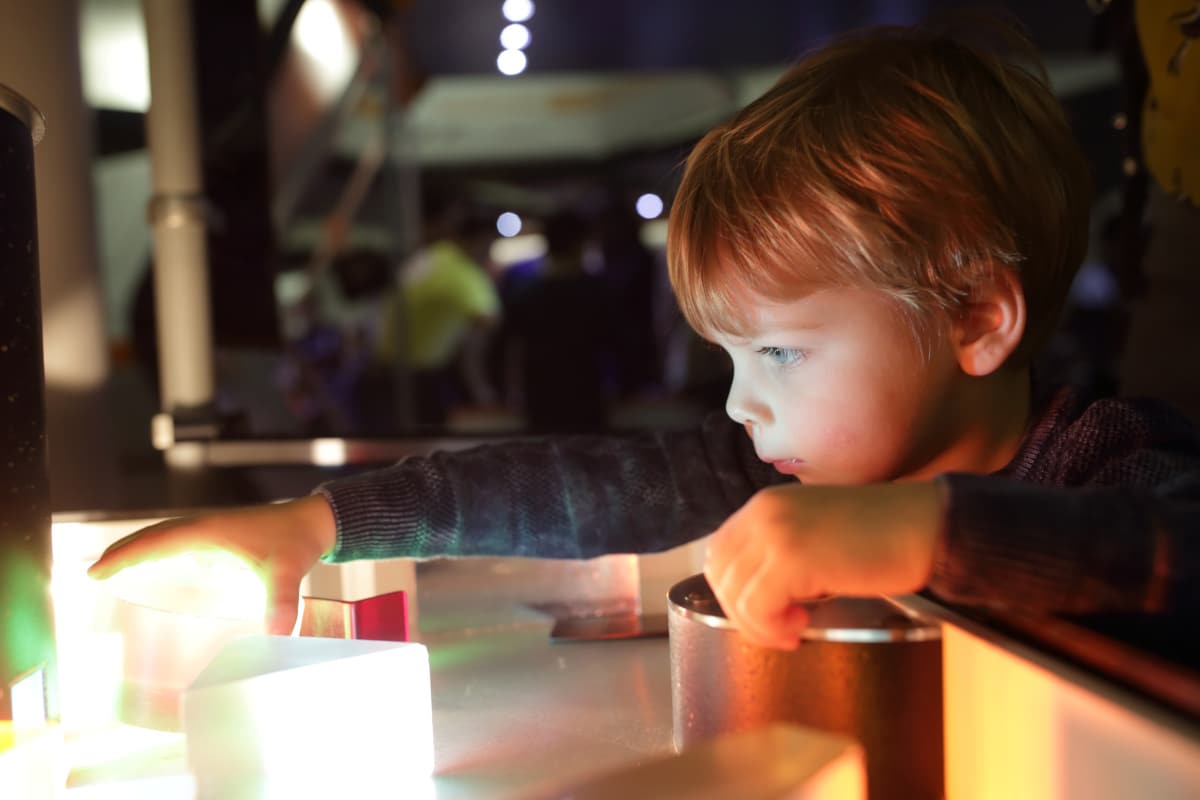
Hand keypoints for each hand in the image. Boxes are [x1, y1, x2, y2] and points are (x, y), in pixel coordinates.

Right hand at [88, 495, 336, 634]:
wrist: (313, 521)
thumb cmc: (297, 542)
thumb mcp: (286, 574)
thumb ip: (280, 603)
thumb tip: (277, 634)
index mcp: (210, 530)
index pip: (157, 541)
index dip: (126, 555)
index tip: (97, 569)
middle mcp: (205, 525)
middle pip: (153, 536)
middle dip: (122, 551)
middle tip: (92, 571)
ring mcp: (212, 528)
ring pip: (164, 535)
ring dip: (138, 547)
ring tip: (111, 565)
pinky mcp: (220, 534)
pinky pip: (179, 539)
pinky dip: (159, 547)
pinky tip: (155, 562)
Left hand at [704, 481, 945, 649]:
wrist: (925, 526)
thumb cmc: (880, 536)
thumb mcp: (814, 532)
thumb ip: (779, 549)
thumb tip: (753, 594)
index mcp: (766, 504)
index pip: (719, 553)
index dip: (734, 589)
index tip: (765, 610)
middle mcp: (763, 512)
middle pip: (721, 576)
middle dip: (742, 612)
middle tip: (780, 627)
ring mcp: (775, 534)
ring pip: (735, 595)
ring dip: (759, 624)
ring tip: (796, 627)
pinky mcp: (792, 560)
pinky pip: (756, 608)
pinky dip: (771, 628)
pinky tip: (801, 627)